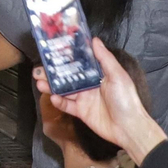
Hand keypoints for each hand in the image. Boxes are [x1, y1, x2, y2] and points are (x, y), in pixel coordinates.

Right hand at [35, 38, 166, 165]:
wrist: (128, 128)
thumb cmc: (125, 99)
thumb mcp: (117, 75)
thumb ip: (104, 58)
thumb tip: (94, 39)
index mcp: (98, 75)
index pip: (79, 63)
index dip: (66, 57)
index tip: (53, 50)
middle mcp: (89, 85)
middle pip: (67, 77)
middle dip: (53, 73)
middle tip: (39, 69)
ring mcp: (84, 99)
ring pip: (64, 90)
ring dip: (51, 86)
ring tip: (39, 82)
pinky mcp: (81, 112)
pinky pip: (67, 105)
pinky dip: (58, 101)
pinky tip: (53, 97)